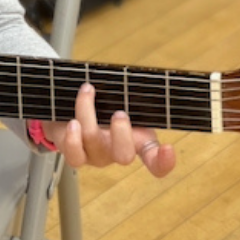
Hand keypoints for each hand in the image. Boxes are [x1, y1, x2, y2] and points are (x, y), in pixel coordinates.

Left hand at [41, 83, 175, 177]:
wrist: (71, 113)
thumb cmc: (104, 106)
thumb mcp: (122, 100)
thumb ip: (130, 96)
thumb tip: (135, 79)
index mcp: (138, 142)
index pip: (155, 160)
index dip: (164, 161)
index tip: (168, 148)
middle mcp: (117, 152)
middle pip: (124, 156)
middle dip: (121, 134)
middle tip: (119, 113)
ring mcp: (96, 157)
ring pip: (93, 141)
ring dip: (88, 113)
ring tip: (88, 91)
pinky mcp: (75, 156)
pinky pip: (74, 156)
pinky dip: (72, 138)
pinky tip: (72, 123)